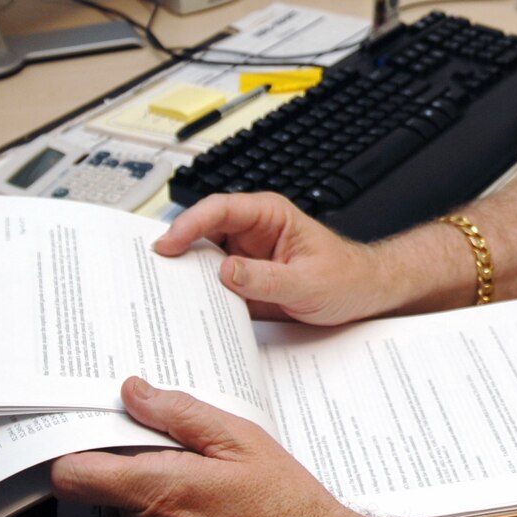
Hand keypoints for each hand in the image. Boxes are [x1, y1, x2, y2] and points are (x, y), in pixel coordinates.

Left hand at [51, 377, 415, 516]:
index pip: (72, 475)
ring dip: (141, 501)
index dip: (73, 449)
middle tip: (173, 453)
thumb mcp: (242, 441)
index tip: (92, 431)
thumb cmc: (290, 508)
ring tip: (197, 486)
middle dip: (124, 469)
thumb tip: (134, 392)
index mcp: (157, 492)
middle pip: (98, 493)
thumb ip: (180, 414)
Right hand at [154, 192, 395, 324]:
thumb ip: (267, 278)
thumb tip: (227, 272)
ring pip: (204, 257)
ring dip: (185, 272)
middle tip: (153, 268)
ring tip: (163, 289)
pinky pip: (214, 283)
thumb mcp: (308, 282)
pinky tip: (187, 307)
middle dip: (178, 246)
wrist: (363, 295)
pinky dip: (199, 293)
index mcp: (270, 215)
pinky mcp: (244, 280)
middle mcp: (253, 231)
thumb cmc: (346, 277)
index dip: (191, 223)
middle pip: (204, 231)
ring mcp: (246, 255)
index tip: (170, 243)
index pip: (221, 209)